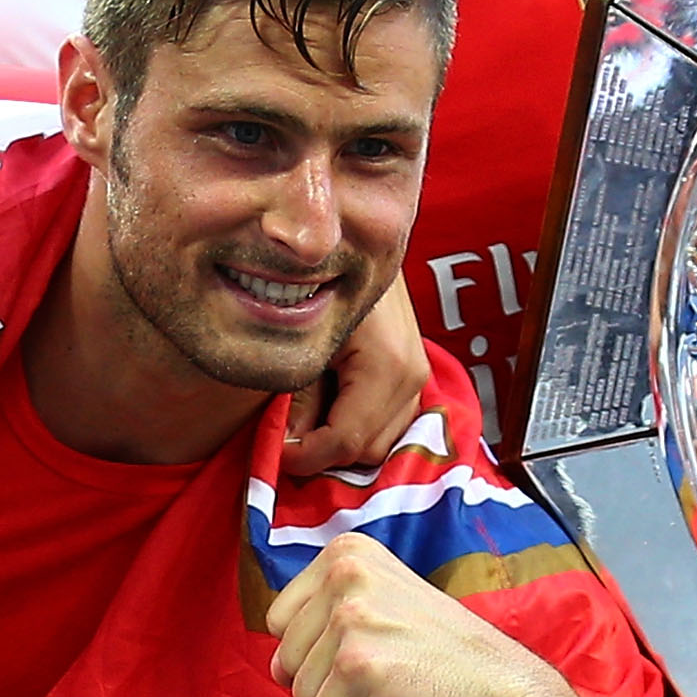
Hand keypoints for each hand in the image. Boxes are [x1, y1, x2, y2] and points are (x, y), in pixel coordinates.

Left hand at [264, 532, 572, 696]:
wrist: (503, 685)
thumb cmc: (438, 653)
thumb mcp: (379, 602)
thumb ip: (321, 618)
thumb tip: (274, 666)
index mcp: (345, 551)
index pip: (279, 621)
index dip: (320, 650)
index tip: (374, 643)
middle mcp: (344, 574)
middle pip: (284, 659)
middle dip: (331, 682)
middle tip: (390, 667)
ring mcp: (351, 618)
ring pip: (299, 694)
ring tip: (396, 683)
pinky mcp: (359, 667)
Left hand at [286, 276, 432, 477]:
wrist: (359, 241)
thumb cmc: (321, 281)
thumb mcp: (303, 341)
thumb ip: (297, 397)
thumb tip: (286, 446)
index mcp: (386, 366)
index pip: (347, 441)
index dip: (307, 456)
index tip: (276, 450)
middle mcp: (413, 377)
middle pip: (368, 452)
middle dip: (324, 450)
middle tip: (287, 430)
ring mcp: (420, 379)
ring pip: (381, 446)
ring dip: (342, 442)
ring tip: (307, 415)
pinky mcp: (416, 379)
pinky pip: (390, 427)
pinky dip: (359, 429)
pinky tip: (330, 408)